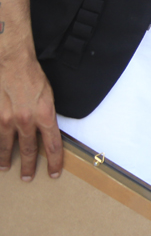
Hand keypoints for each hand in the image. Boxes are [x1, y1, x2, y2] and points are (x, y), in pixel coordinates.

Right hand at [0, 44, 62, 180]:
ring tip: (5, 167)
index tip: (54, 172)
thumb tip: (46, 132)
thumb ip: (47, 116)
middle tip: (28, 178)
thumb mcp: (49, 96)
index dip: (55, 161)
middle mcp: (26, 120)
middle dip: (29, 166)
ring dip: (6, 158)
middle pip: (29, 149)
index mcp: (45, 114)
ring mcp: (7, 119)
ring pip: (7, 145)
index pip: (53, 144)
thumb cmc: (33, 76)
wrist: (13, 63)